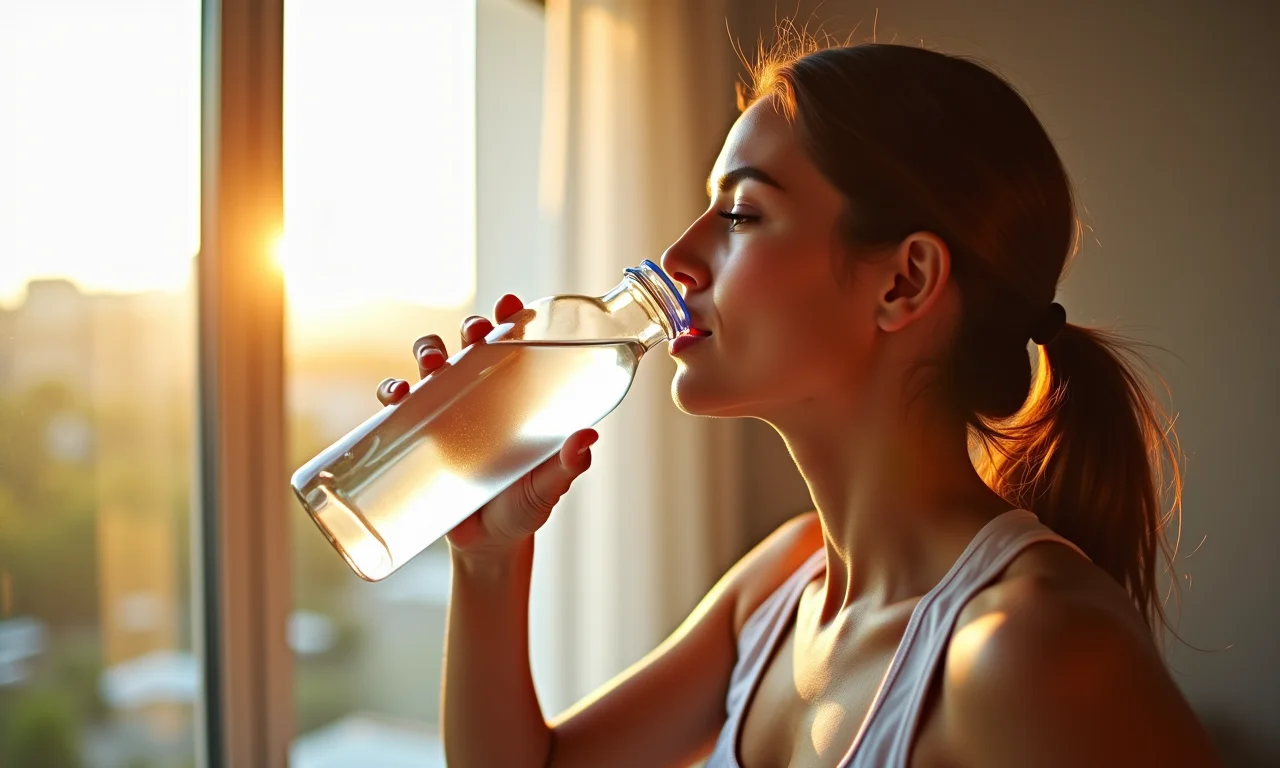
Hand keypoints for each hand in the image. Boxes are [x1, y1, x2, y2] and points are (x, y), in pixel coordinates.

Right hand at [375, 293, 597, 557]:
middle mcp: (480, 398)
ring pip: (432, 367)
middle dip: (468, 329)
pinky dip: (392, 393)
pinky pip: (398, 407)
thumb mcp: (548, 487)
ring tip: (433, 363)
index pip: (513, 347)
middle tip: (474, 334)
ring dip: (427, 352)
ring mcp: (447, 415)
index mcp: (515, 399)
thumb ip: (567, 466)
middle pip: (469, 346)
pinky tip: (395, 396)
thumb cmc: (523, 509)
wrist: (487, 548)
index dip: (509, 319)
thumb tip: (586, 439)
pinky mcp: (418, 438)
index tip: (510, 304)